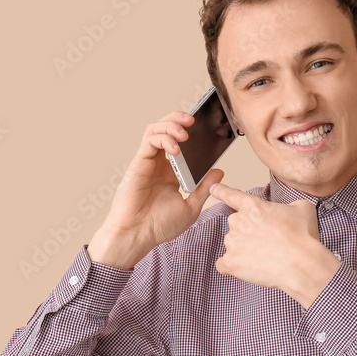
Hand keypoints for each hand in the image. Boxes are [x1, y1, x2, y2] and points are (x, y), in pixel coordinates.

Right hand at [88, 111, 224, 268]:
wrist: (138, 235)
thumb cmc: (158, 226)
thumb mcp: (190, 208)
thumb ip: (203, 189)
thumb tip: (219, 172)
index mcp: (171, 172)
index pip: (180, 143)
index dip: (191, 132)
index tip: (207, 129)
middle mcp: (159, 163)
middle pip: (166, 129)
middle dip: (179, 119)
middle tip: (194, 119)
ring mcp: (148, 162)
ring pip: (156, 129)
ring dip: (171, 124)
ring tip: (185, 132)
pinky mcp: (138, 163)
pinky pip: (149, 140)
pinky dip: (164, 138)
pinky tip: (176, 149)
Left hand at [208, 182, 340, 308]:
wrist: (302, 264)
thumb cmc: (303, 237)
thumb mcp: (302, 209)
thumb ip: (288, 206)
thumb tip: (288, 211)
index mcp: (252, 206)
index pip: (231, 195)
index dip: (221, 191)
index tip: (213, 188)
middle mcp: (238, 221)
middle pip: (237, 225)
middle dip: (249, 232)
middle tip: (268, 242)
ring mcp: (232, 242)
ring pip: (233, 244)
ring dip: (244, 249)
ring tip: (265, 256)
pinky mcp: (230, 262)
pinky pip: (224, 264)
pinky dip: (234, 266)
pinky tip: (249, 268)